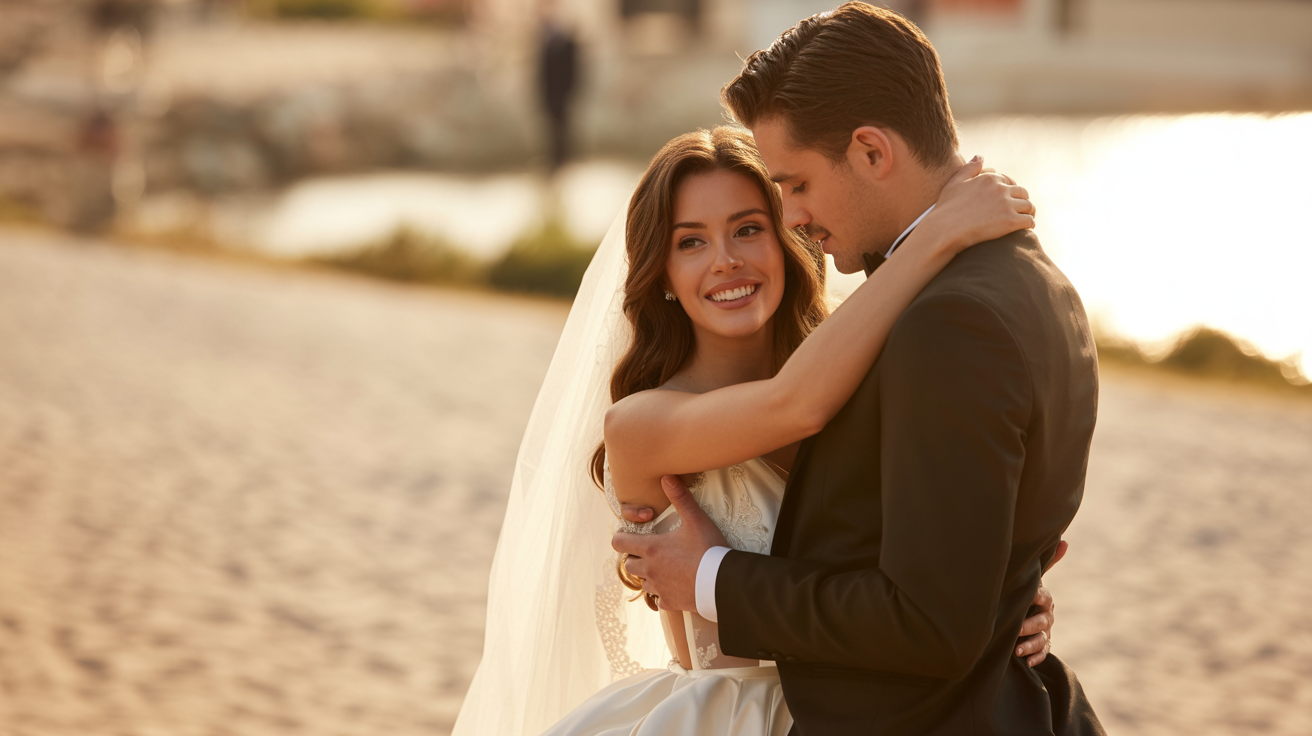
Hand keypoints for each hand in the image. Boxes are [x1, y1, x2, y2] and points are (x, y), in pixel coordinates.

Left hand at [611, 475, 727, 612]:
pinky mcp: (669, 603)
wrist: (723, 581)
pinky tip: (673, 587)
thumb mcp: (696, 520)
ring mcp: (658, 588)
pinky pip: (657, 600)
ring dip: (648, 576)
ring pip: (642, 583)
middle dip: (636, 558)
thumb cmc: (709, 548)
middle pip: (629, 565)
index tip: (628, 536)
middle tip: (650, 552)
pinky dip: (662, 594)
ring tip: (664, 568)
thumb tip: (666, 477)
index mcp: (651, 549)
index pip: (619, 543)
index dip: (620, 538)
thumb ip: (680, 498)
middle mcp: (650, 570)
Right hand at [922, 156, 1035, 255]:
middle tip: (1021, 211)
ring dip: (1029, 213)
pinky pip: (1029, 221)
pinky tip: (1026, 229)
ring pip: (1029, 206)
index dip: (1011, 191)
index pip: (1010, 182)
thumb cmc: (946, 208)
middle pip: (1022, 193)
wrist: (944, 230)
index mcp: (989, 178)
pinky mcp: (1010, 221)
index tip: (1010, 200)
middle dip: (1023, 201)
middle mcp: (1000, 189)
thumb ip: (969, 168)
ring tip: (1026, 220)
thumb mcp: (954, 183)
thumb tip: (981, 157)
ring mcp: (1006, 205)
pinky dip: (1030, 224)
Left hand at [1015, 540, 1067, 666]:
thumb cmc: (1027, 590)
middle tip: (1016, 629)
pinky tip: (1026, 662)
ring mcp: (1046, 632)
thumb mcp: (1034, 577)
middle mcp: (1047, 616)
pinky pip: (1043, 653)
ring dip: (1030, 646)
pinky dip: (1036, 658)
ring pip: (1042, 640)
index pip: (1043, 597)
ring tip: (1016, 650)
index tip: (1028, 597)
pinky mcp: (1042, 645)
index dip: (1036, 597)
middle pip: (1042, 622)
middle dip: (1029, 626)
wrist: (1025, 609)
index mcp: (1044, 598)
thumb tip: (1065, 541)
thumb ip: (1047, 562)